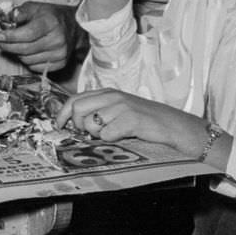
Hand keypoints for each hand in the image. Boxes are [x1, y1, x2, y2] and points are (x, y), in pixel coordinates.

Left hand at [0, 1, 78, 72]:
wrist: (74, 27)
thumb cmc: (51, 16)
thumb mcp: (35, 7)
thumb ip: (20, 12)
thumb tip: (8, 20)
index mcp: (51, 23)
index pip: (27, 34)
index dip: (10, 37)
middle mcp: (57, 39)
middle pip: (25, 49)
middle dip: (7, 46)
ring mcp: (60, 53)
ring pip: (27, 60)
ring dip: (17, 53)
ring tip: (15, 44)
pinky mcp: (60, 63)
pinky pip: (35, 67)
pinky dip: (27, 60)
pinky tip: (27, 52)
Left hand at [56, 87, 214, 160]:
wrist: (176, 127)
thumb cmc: (147, 123)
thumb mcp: (120, 112)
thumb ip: (100, 113)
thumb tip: (74, 125)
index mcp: (107, 93)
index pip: (74, 99)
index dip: (63, 114)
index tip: (59, 126)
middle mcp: (112, 96)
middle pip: (78, 110)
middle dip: (79, 127)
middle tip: (92, 135)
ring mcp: (122, 106)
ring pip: (91, 124)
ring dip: (98, 136)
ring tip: (114, 135)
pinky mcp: (131, 119)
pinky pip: (107, 135)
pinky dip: (113, 141)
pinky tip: (125, 138)